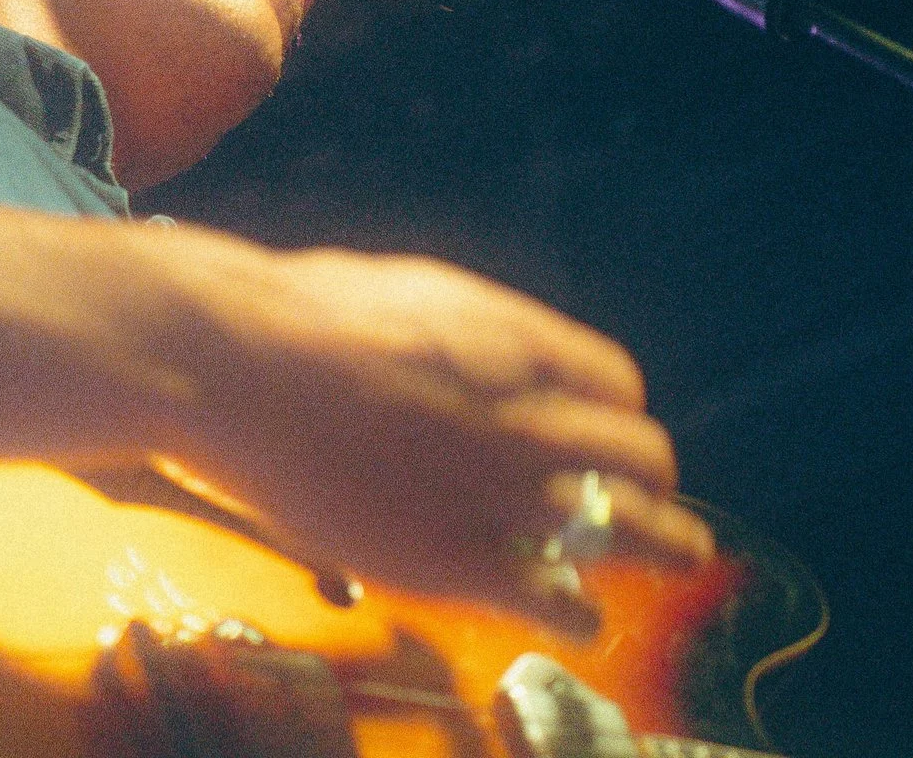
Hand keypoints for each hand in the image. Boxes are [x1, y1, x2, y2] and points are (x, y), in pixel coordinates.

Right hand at [151, 233, 713, 634]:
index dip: (619, 417)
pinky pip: (554, 597)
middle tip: (657, 507)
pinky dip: (577, 610)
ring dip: (662, 546)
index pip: (617, 386)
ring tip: (680, 559)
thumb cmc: (295, 315)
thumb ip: (468, 332)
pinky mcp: (452, 558)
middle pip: (640, 458)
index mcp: (516, 342)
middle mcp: (526, 414)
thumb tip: (491, 349)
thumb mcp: (408, 294)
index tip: (608, 438)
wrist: (232, 362)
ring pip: (623, 529)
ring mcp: (495, 490)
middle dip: (654, 484)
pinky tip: (579, 617)